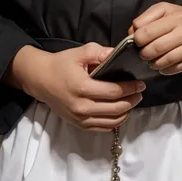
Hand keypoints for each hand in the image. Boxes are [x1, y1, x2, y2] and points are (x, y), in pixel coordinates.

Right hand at [7, 43, 145, 131]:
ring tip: (133, 101)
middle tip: (140, 93)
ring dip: (126, 112)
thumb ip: (99, 52)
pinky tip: (121, 111)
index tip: (140, 84)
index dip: (130, 88)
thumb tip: (117, 54)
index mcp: (82, 87)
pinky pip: (103, 128)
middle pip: (116, 109)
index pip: (113, 92)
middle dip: (132, 101)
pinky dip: (115, 121)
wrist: (40, 79)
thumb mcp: (79, 53)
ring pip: (112, 121)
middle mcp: (82, 107)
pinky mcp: (79, 124)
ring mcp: (80, 118)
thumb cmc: (60, 64)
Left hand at [130, 3, 181, 76]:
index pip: (144, 29)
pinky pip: (174, 69)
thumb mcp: (167, 11)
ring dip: (153, 63)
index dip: (136, 37)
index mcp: (172, 14)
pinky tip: (164, 65)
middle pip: (153, 47)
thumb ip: (147, 18)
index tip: (137, 40)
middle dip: (143, 53)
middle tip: (144, 53)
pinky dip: (164, 69)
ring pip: (163, 60)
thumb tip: (131, 32)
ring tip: (152, 60)